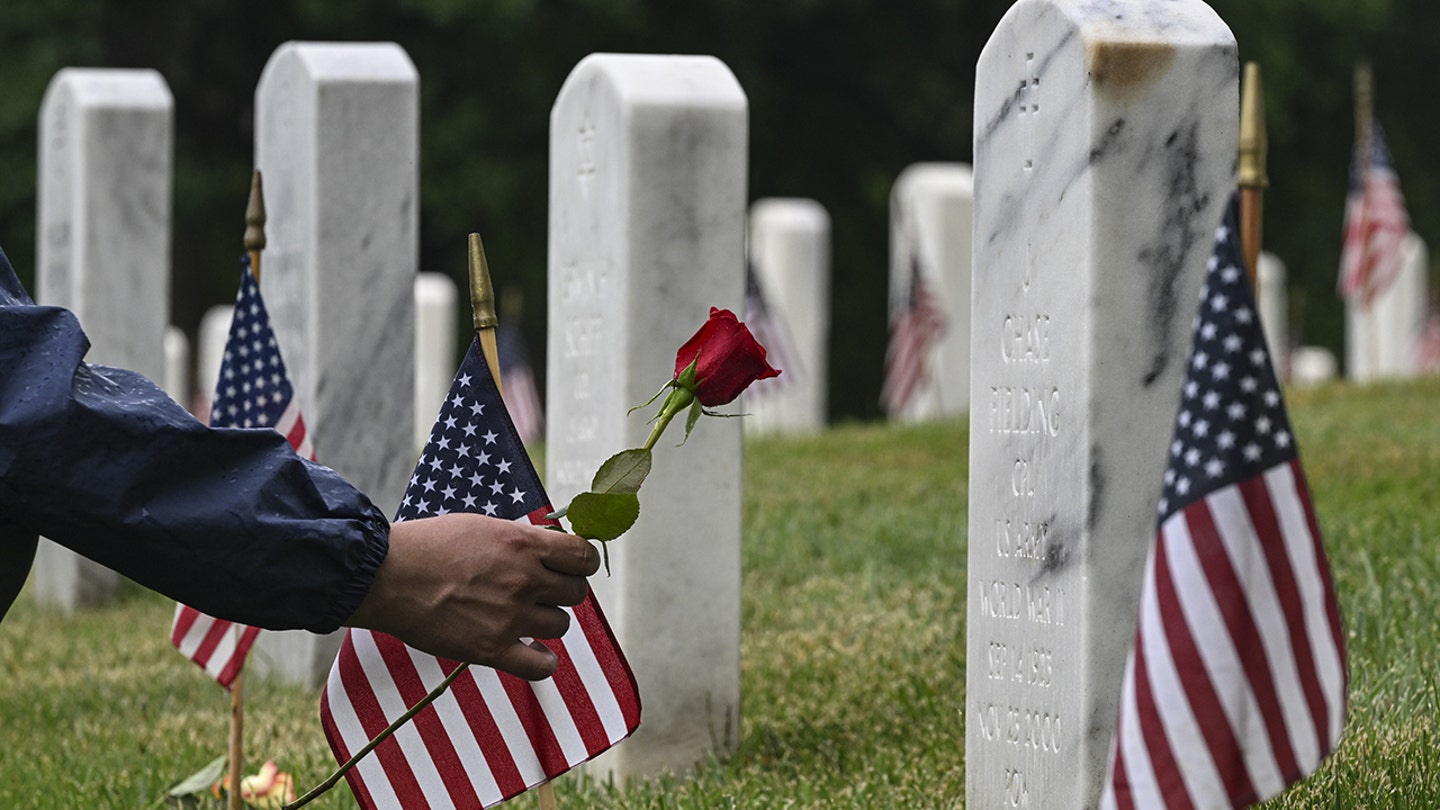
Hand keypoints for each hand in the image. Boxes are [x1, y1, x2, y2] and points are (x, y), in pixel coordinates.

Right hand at [345, 513, 599, 679]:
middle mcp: (524, 581)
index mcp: (524, 544)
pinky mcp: (492, 650)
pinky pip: (541, 666)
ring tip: (524, 616)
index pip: (584, 556)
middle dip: (563, 591)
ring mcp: (510, 617)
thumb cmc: (429, 545)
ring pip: (561, 626)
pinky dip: (543, 662)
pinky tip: (534, 653)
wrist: (388, 576)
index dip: (581, 562)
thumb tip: (552, 549)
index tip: (570, 566)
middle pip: (576, 593)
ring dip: (547, 621)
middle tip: (541, 591)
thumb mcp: (483, 526)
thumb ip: (522, 540)